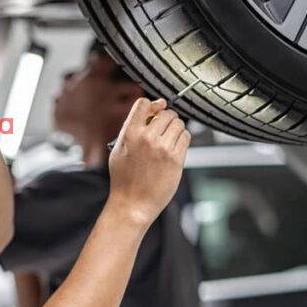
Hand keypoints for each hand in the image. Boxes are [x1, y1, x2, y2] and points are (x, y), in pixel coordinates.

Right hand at [107, 98, 189, 229]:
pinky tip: (173, 149)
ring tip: (167, 142)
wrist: (133, 203)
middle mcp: (147, 138)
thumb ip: (134, 126)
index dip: (151, 106)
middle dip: (166, 119)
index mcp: (129, 134)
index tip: (154, 112)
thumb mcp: (120, 148)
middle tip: (162, 131)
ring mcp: (162, 148)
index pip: (144, 104)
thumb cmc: (125, 178)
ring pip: (178, 123)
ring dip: (175, 129)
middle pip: (166, 113)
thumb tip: (157, 105)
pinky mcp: (176, 159)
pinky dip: (182, 139)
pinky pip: (186, 137)